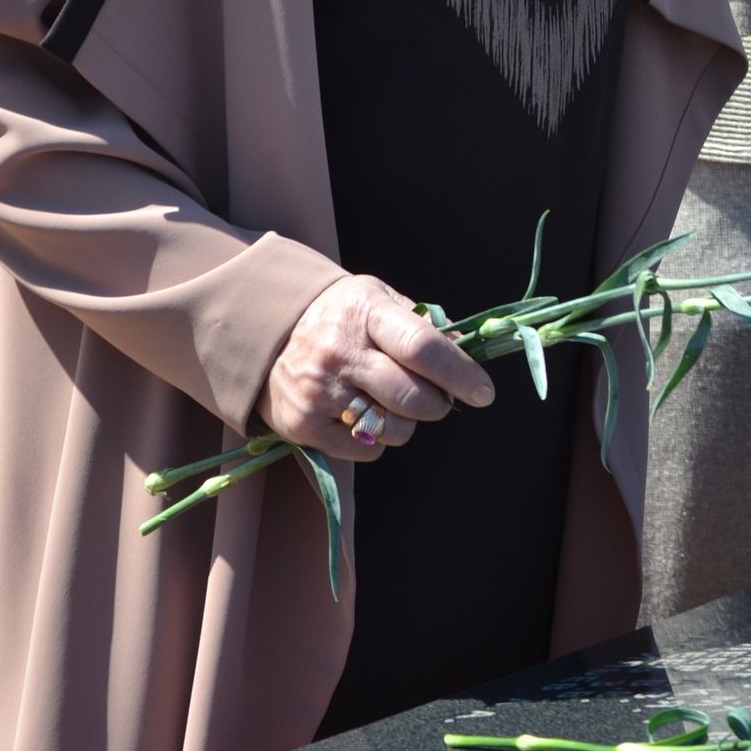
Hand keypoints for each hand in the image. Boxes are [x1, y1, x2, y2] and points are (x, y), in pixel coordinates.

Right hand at [254, 274, 493, 462]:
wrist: (266, 334)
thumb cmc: (339, 316)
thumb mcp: (377, 300)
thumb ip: (422, 323)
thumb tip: (467, 347)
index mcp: (364, 313)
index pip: (422, 346)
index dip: (460, 373)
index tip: (484, 391)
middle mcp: (339, 352)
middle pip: (412, 396)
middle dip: (438, 404)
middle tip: (437, 398)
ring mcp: (320, 392)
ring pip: (393, 429)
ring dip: (408, 423)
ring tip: (392, 402)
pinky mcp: (305, 426)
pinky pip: (367, 450)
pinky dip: (378, 439)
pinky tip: (364, 414)